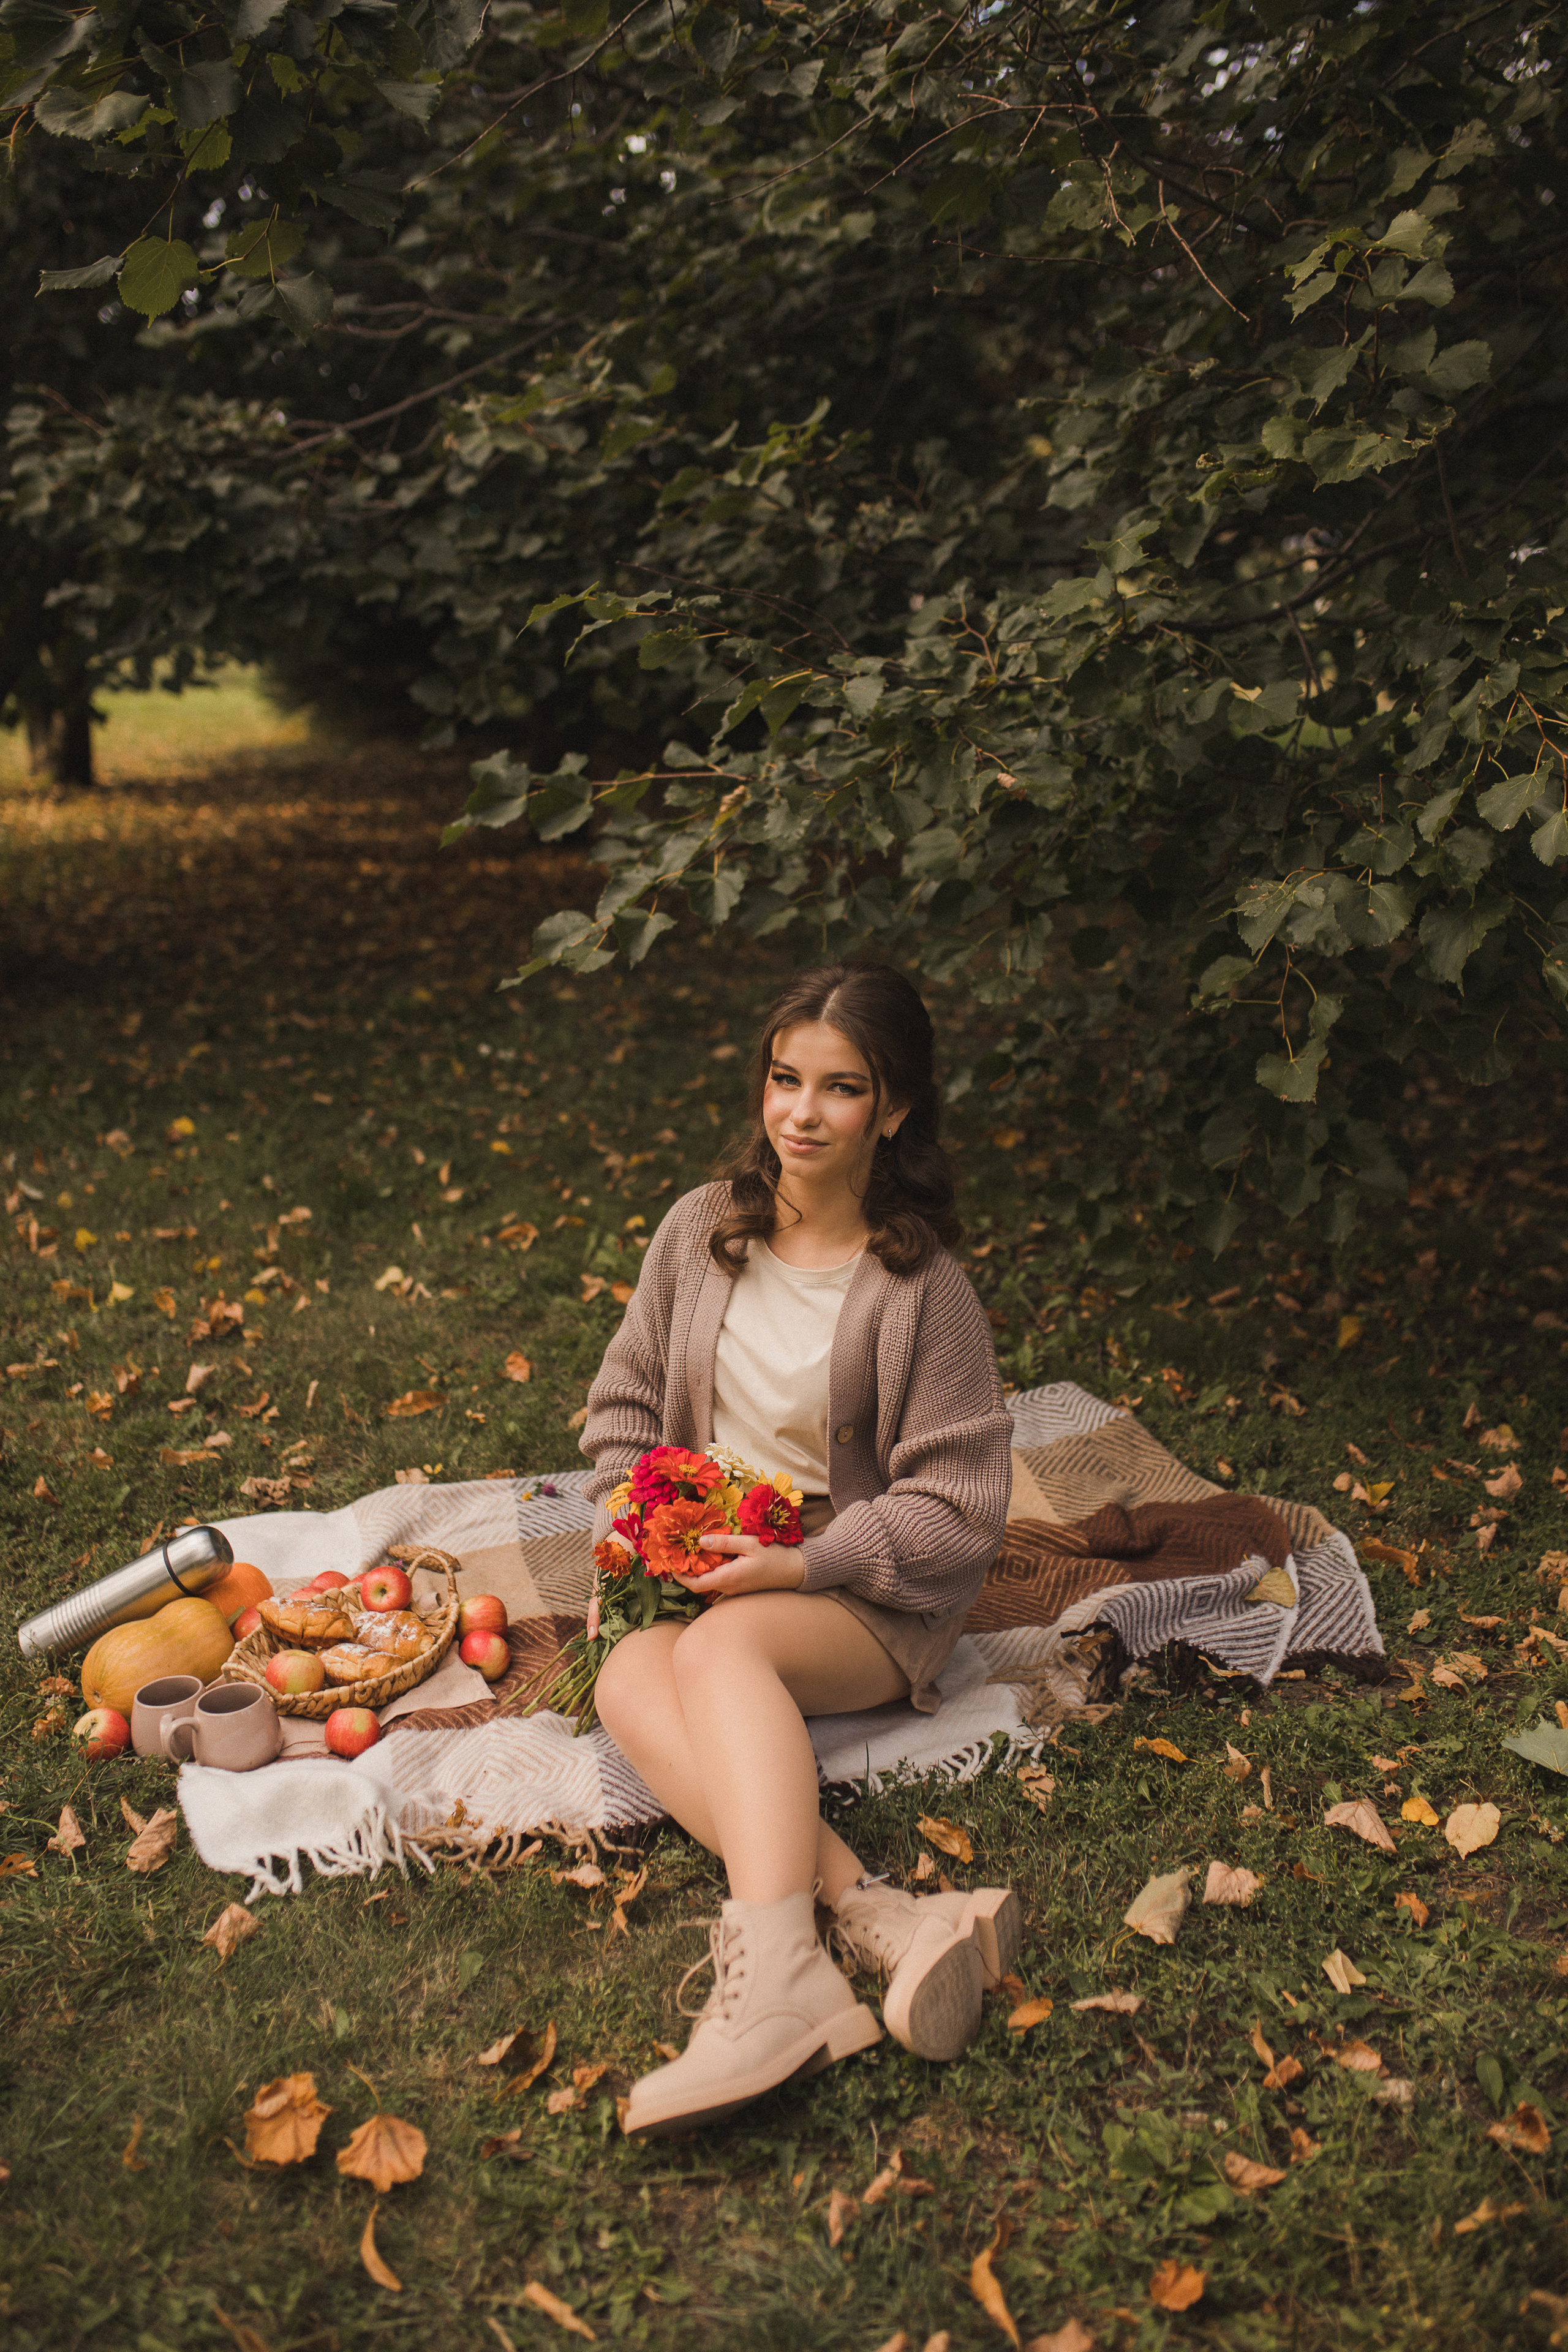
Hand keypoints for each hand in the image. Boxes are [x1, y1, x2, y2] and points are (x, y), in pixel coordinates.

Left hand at [673, 1529, 806, 1599]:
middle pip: (699, 1583)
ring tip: (688, 1548)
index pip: (695, 1584)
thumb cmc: (776, 1556)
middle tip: (675, 1550)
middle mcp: (729, 1588)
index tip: (668, 1562)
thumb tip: (701, 1541)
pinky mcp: (740, 1585)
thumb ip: (726, 1543)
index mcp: (729, 1579)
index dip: (679, 1576)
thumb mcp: (751, 1544)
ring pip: (708, 1580)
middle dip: (685, 1569)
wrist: (798, 1571)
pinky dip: (710, 1568)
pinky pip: (719, 1578)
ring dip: (697, 1567)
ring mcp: (734, 1588)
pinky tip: (709, 1553)